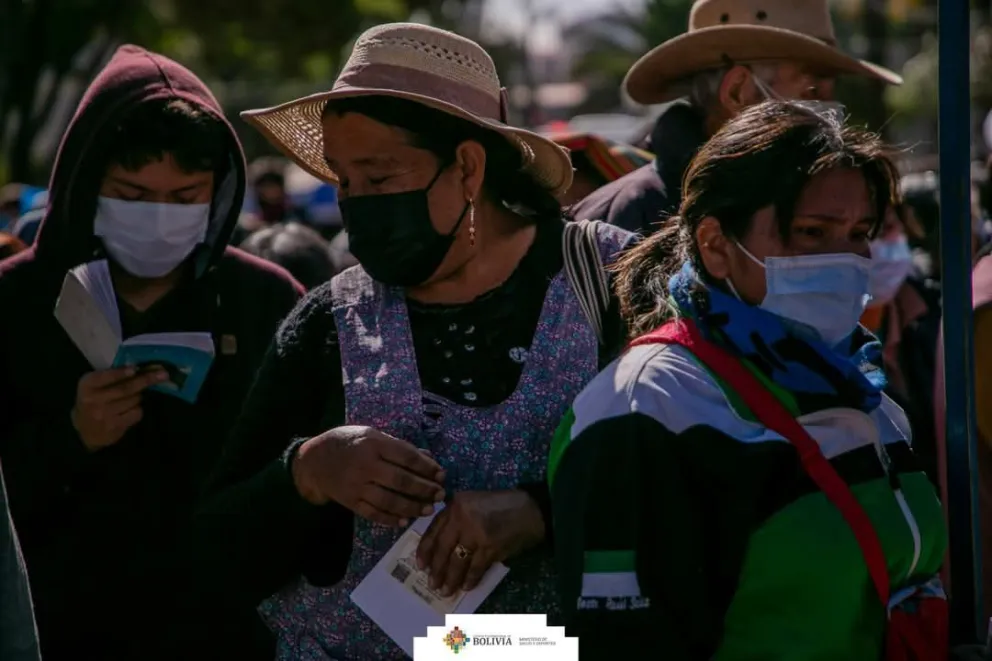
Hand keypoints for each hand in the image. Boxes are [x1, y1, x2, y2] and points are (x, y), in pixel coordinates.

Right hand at [71, 366, 167, 451]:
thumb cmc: (93, 401)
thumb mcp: (94, 386)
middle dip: (146, 380)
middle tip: (163, 374)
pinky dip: (138, 409)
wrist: (85, 431)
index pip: (105, 377)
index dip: (121, 373)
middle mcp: (94, 400)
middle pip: (125, 388)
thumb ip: (110, 376)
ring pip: (133, 400)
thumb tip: (139, 368)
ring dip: (139, 396)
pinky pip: (136, 413)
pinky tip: (129, 410)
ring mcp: (104, 415)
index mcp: (88, 385)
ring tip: (133, 396)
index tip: (135, 369)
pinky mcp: (115, 426)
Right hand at [292, 426, 446, 525]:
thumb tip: (428, 458)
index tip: (441, 474)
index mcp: (373, 444)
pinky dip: (390, 519)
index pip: (406, 456)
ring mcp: (357, 485)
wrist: (313, 461)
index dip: (426, 467)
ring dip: (412, 507)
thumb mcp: (371, 434)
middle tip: (440, 494)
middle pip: (400, 480)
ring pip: (389, 500)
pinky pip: (373, 513)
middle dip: (424, 489)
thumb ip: (398, 447)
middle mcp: (365, 465)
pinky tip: (404, 521)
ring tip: (428, 510)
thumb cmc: (347, 442)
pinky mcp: (350, 502)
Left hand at [416, 490, 544, 596]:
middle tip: (432, 584)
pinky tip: (466, 586)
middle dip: (436, 569)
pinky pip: (475, 567)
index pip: (433, 530)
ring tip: (446, 590)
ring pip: (457, 561)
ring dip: (450, 579)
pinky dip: (470, 579)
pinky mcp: (491, 547)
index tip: (420, 565)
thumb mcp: (474, 503)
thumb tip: (442, 548)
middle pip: (443, 548)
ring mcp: (476, 533)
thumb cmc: (503, 505)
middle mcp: (462, 517)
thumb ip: (457, 519)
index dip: (425, 550)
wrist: (532, 509)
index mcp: (456, 504)